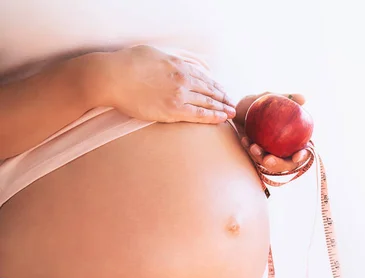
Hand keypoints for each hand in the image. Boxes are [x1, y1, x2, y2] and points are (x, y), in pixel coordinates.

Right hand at [97, 45, 235, 122]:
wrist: (113, 77)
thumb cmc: (129, 63)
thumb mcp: (156, 52)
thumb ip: (176, 58)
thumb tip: (191, 63)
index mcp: (180, 65)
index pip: (205, 78)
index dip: (216, 86)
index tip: (223, 91)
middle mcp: (184, 79)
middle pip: (210, 90)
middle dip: (223, 98)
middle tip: (232, 104)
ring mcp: (180, 95)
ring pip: (208, 103)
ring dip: (222, 108)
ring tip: (231, 113)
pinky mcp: (173, 110)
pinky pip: (199, 114)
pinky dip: (213, 117)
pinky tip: (222, 119)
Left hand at [234, 92, 310, 173]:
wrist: (238, 109)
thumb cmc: (259, 103)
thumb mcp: (271, 97)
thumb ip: (287, 97)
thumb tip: (303, 98)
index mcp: (295, 139)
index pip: (303, 151)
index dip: (303, 156)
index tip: (296, 156)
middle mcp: (284, 150)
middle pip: (286, 164)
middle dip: (279, 164)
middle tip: (268, 159)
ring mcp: (270, 154)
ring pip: (269, 164)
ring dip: (261, 158)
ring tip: (254, 147)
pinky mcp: (257, 155)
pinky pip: (254, 157)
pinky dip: (250, 150)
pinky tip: (245, 140)